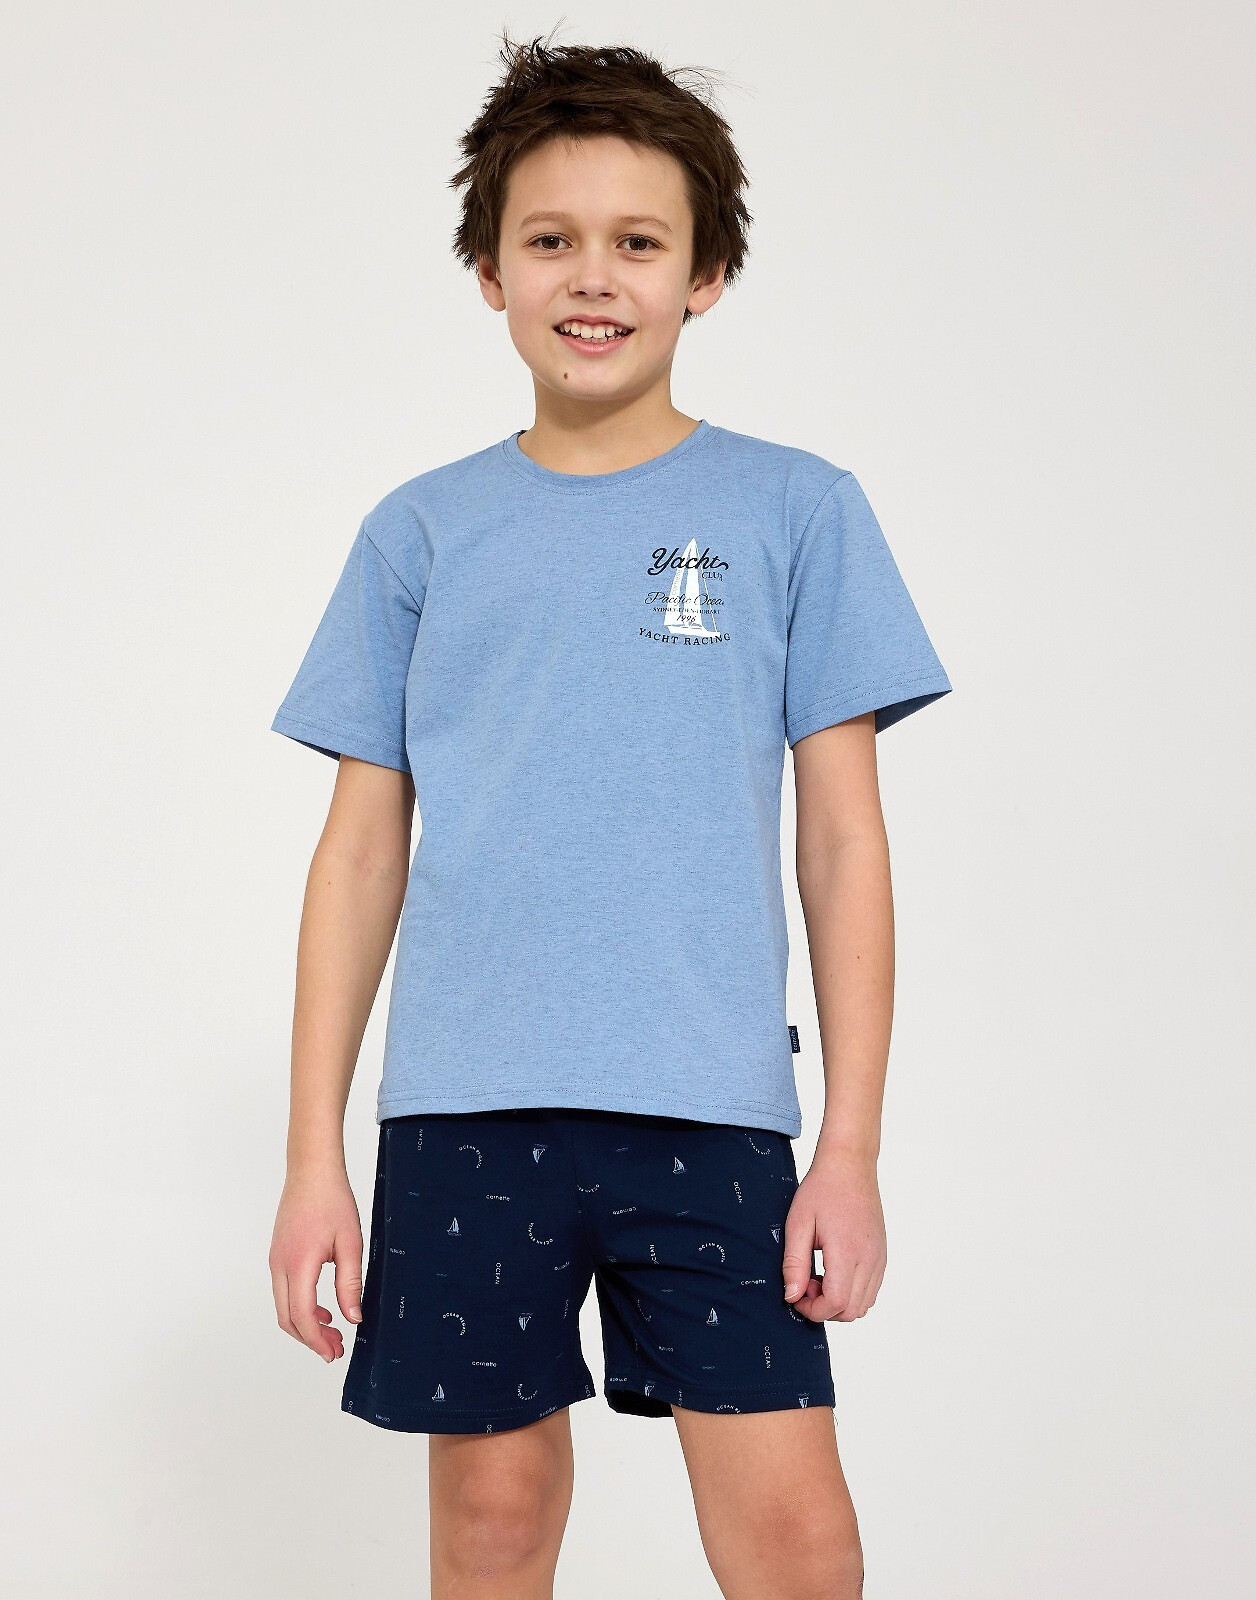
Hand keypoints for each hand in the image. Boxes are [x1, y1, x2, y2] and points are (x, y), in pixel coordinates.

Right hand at [269, 1165, 363, 1361]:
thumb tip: (354, 1318)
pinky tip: (323, 1308)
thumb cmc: (333, 1201)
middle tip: (336, 1349)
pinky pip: (284, 1291)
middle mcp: (280, 1265)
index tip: (334, 1352)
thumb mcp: (351, 1244)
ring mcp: (275, 1260)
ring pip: (283, 1306)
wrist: (312, 1171)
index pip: (302, 1316)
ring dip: (305, 1324)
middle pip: (287, 1318)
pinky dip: (300, 1306)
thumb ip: (351, 1284)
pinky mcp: (278, 1254)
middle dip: (310, 1339)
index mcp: (299, 1264)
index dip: (318, 1341)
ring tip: (332, 1331)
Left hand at [781, 1150, 885, 1321]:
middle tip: (805, 1283)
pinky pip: (871, 1289)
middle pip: (852, 1311)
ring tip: (819, 1276)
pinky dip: (852, 1292)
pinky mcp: (881, 1255)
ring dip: (839, 1302)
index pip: (836, 1304)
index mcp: (848, 1252)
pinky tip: (833, 1271)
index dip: (813, 1309)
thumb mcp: (798, 1224)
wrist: (850, 1165)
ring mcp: (879, 1258)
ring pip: (864, 1304)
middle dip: (824, 1308)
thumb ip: (794, 1264)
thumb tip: (791, 1296)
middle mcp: (870, 1259)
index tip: (796, 1295)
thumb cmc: (822, 1189)